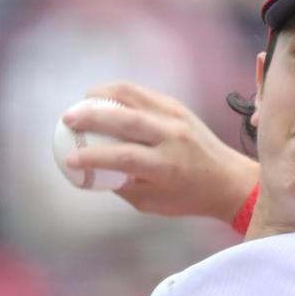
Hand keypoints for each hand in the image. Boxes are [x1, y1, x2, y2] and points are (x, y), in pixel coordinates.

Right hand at [62, 81, 259, 224]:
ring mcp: (176, 117)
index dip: (93, 157)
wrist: (228, 179)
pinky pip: (142, 93)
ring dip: (101, 94)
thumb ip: (121, 185)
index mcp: (167, 167)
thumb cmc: (187, 197)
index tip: (70, 161)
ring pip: (132, 95)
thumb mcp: (152, 202)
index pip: (123, 157)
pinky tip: (102, 98)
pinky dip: (118, 93)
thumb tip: (89, 171)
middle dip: (90, 117)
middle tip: (66, 121)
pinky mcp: (177, 106)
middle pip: (124, 119)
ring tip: (81, 102)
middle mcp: (173, 138)